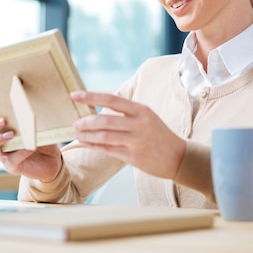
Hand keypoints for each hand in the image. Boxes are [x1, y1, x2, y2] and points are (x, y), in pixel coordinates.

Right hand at [0, 106, 62, 181]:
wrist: (52, 160)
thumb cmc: (41, 138)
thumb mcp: (38, 124)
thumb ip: (31, 115)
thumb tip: (34, 102)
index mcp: (0, 129)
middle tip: (2, 121)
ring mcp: (3, 155)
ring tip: (11, 134)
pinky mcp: (12, 166)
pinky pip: (11, 160)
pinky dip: (20, 153)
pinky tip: (29, 148)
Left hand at [70, 91, 185, 178]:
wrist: (177, 156)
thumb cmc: (158, 134)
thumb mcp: (146, 117)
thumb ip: (125, 113)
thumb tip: (97, 109)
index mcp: (141, 110)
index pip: (112, 99)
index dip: (91, 97)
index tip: (74, 95)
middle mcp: (139, 124)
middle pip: (105, 120)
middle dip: (86, 121)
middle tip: (75, 122)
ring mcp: (136, 141)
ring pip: (104, 136)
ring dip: (87, 135)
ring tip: (77, 133)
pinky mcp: (133, 156)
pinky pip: (108, 150)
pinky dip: (93, 146)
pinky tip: (85, 142)